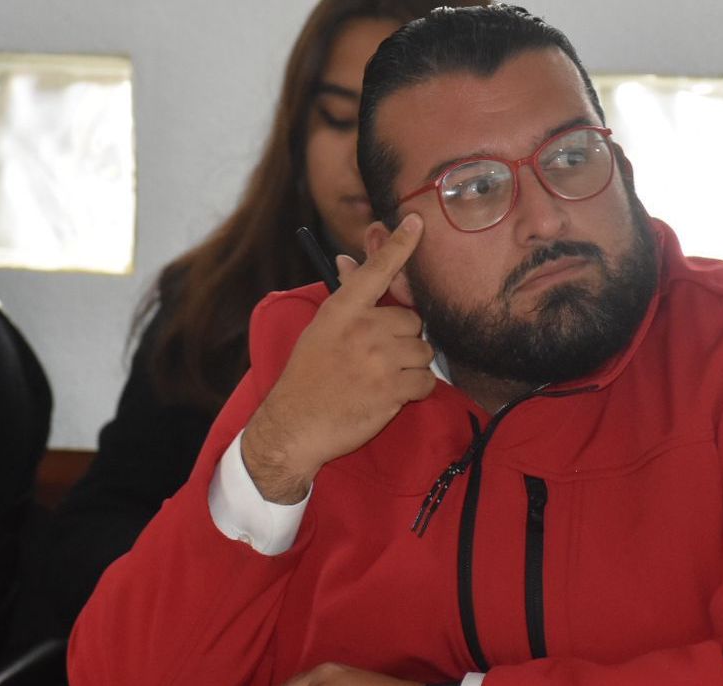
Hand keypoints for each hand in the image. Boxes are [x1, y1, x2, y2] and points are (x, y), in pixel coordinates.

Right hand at [243, 215, 435, 501]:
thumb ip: (346, 296)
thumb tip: (349, 258)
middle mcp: (363, 329)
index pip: (376, 270)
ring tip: (383, 377)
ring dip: (411, 366)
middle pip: (412, 320)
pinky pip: (426, 381)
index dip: (399, 246)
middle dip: (404, 338)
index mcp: (342, 311)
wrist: (295, 425)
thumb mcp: (321, 329)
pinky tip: (392, 395)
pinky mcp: (392, 391)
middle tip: (379, 357)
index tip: (416, 222)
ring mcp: (379, 360)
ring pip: (423, 351)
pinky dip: (416, 390)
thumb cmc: (308, 375)